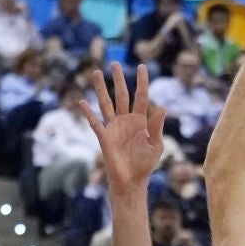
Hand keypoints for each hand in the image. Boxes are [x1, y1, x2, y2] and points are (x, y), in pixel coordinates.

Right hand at [78, 63, 165, 193]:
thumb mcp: (156, 145)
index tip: (142, 66)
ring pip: (105, 103)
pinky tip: (82, 102)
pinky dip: (88, 113)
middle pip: (121, 95)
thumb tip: (163, 107)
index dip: (142, 82)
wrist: (132, 181)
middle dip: (118, 79)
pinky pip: (95, 122)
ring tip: (96, 72)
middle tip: (114, 64)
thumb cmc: (145, 164)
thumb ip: (157, 126)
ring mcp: (113, 127)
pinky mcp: (104, 137)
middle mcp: (125, 120)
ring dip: (100, 88)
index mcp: (140, 120)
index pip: (141, 96)